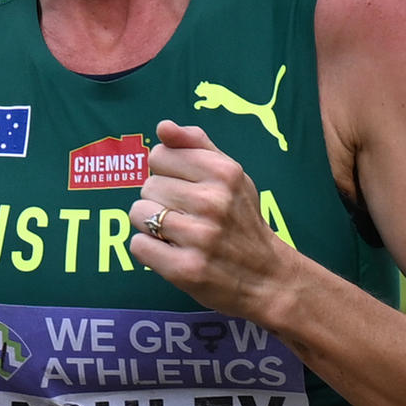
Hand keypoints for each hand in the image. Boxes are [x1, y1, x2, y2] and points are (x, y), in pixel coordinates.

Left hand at [128, 121, 302, 319]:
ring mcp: (200, 236)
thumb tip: (163, 127)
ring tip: (175, 235)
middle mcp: (213, 201)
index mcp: (224, 172)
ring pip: (138, 214)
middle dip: (159, 201)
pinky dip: (148, 250)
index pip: (159, 155)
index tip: (183, 189)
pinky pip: (138, 245)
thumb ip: (197, 146)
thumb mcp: (232, 176)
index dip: (166, 173)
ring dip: (150, 226)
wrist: (267, 278)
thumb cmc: (242, 222)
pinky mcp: (186, 269)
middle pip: (147, 186)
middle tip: (184, 217)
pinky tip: (169, 252)